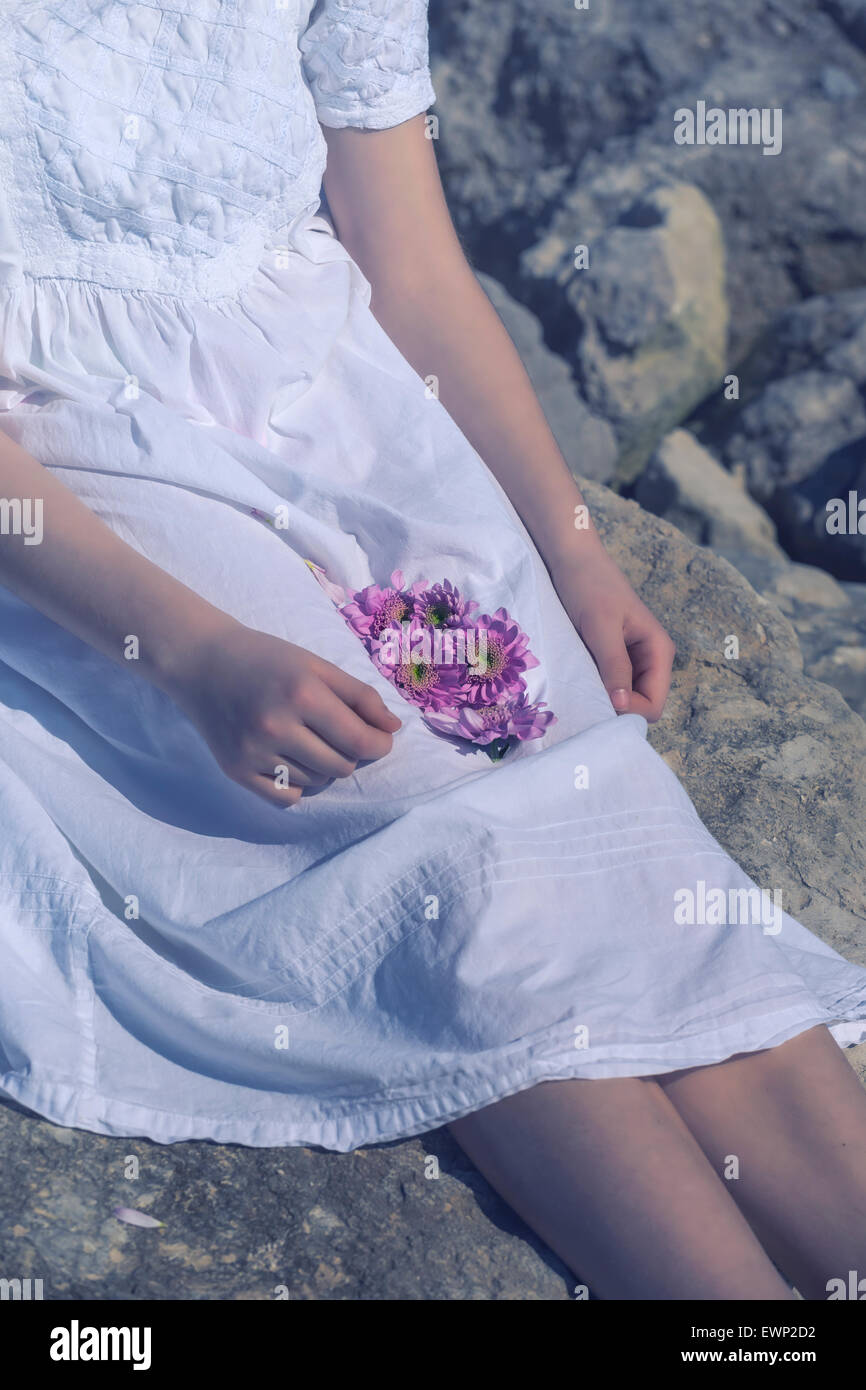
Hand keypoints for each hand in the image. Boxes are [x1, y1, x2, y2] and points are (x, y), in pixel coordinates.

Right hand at [166, 618, 401, 805]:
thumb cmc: (266, 660)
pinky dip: (298, 785)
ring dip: (323, 768)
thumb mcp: (317, 666)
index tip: (380, 740)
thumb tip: (393, 729)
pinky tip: (291, 761)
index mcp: (302, 694)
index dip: (379, 745)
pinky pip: (286, 798)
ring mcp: (253, 752)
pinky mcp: (236, 770)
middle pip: (341, 767)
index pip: (359, 741)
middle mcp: (276, 726)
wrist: (201, 663)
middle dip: (350, 755)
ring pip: (317, 783)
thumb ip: (360, 696)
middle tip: (338, 735)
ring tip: (308, 741)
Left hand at [551, 542, 675, 721]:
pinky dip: (594, 688)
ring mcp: (631, 658)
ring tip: (579, 689)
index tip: (597, 704)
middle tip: (584, 701)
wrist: (572, 557)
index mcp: (658, 651)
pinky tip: (577, 681)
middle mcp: (650, 658)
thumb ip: (614, 665)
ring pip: (623, 698)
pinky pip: (608, 684)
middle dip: (616, 709)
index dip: (629, 712)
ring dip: (603, 699)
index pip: (654, 704)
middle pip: (640, 705)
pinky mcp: (611, 655)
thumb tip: (622, 706)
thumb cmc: (589, 586)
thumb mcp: (601, 627)